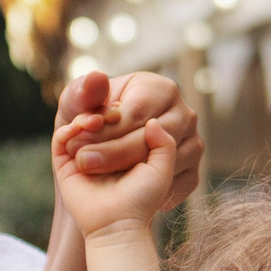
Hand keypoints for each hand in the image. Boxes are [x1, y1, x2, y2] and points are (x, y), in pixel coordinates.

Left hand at [53, 69, 204, 211]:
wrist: (105, 149)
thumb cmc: (92, 120)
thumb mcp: (78, 102)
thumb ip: (83, 91)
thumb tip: (97, 78)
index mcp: (162, 89)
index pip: (136, 113)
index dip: (105, 130)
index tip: (77, 142)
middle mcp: (185, 115)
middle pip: (150, 140)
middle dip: (110, 153)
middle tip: (81, 162)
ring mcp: (193, 144)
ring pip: (162, 165)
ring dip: (124, 173)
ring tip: (93, 174)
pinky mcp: (194, 172)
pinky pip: (173, 186)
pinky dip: (145, 191)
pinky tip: (118, 188)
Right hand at [54, 109, 178, 239]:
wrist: (118, 222)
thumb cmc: (142, 198)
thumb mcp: (162, 169)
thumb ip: (165, 143)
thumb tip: (153, 121)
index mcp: (123, 150)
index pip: (120, 119)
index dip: (124, 111)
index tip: (131, 112)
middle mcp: (102, 151)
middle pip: (98, 119)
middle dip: (105, 112)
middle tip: (115, 113)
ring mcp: (82, 156)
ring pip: (79, 125)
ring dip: (87, 117)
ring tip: (98, 120)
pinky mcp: (64, 165)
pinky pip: (60, 139)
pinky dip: (69, 128)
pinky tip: (83, 126)